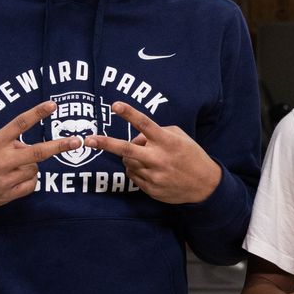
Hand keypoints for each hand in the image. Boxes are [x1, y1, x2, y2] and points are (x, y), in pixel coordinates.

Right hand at [0, 101, 79, 210]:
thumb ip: (2, 141)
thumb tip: (23, 143)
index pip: (19, 124)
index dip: (37, 113)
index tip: (53, 105)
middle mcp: (1, 161)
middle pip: (38, 152)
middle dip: (60, 146)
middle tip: (77, 141)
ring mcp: (5, 179)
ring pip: (35, 169)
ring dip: (30, 164)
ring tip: (13, 164)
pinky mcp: (7, 195)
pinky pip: (30, 185)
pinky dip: (29, 179)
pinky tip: (17, 176)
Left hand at [86, 102, 222, 204]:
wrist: (204, 185)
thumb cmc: (190, 155)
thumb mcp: (179, 137)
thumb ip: (157, 132)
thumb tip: (136, 138)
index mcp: (167, 141)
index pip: (145, 124)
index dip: (129, 113)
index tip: (114, 105)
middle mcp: (158, 158)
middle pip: (126, 149)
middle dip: (105, 143)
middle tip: (88, 140)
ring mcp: (154, 175)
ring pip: (128, 162)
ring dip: (131, 158)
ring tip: (147, 158)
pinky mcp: (150, 188)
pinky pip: (133, 176)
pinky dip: (137, 170)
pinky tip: (152, 170)